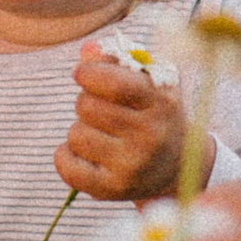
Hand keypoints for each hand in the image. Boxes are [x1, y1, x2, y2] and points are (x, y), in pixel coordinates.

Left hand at [57, 43, 197, 199]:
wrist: (175, 167)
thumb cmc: (153, 114)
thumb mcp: (147, 83)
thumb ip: (117, 62)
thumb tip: (88, 50)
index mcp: (161, 103)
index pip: (116, 84)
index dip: (90, 73)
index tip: (82, 73)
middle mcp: (150, 136)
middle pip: (88, 107)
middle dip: (86, 101)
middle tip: (99, 109)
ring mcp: (132, 166)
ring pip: (76, 135)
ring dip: (80, 129)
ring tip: (100, 133)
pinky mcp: (113, 190)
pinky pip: (68, 167)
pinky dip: (65, 156)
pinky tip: (82, 152)